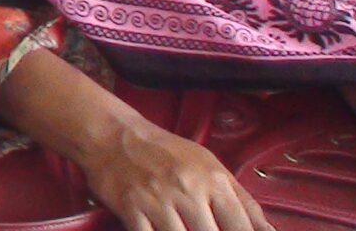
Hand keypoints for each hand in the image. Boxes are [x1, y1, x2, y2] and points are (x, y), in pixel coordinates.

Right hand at [0, 48, 268, 230]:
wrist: (112, 135)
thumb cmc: (167, 151)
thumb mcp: (210, 165)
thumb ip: (242, 200)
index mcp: (213, 180)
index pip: (242, 226)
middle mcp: (188, 191)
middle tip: (205, 229)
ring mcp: (158, 202)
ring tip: (183, 230)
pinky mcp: (132, 210)